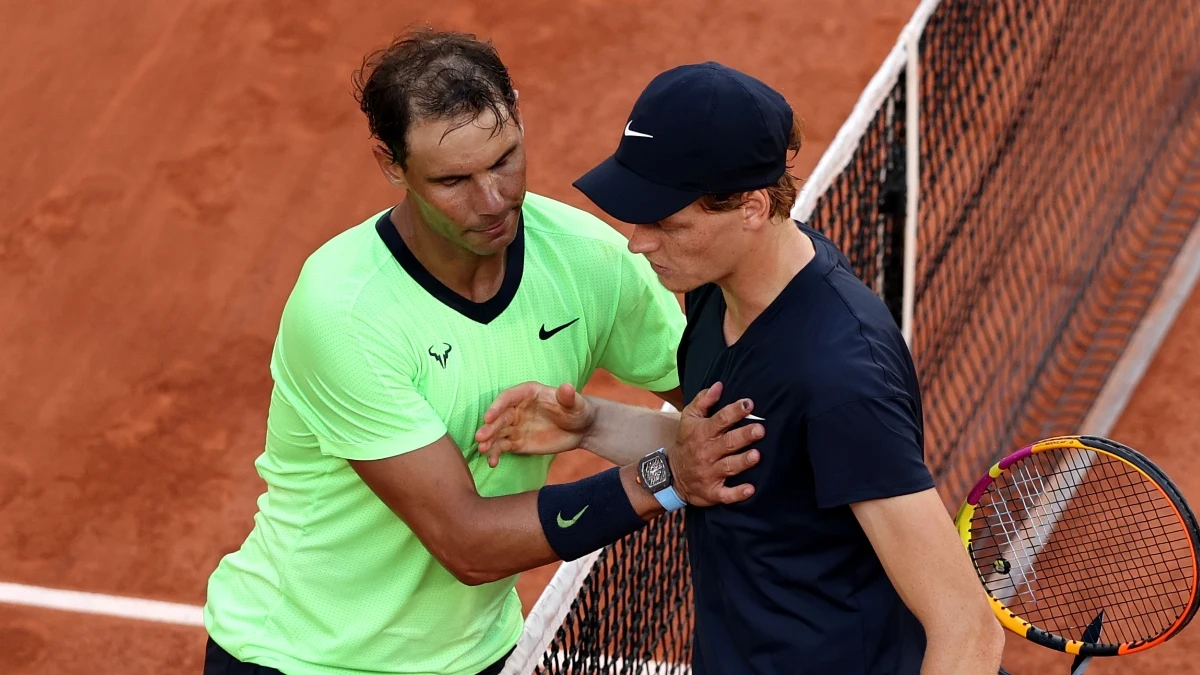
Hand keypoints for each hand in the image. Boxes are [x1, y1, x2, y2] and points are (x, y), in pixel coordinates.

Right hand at [474, 382, 596, 467]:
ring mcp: (516, 426)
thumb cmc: (578, 410)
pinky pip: (503, 447)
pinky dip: (496, 454)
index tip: (488, 417)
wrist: (582, 429)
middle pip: (499, 417)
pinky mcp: (517, 442)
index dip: (497, 406)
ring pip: (497, 433)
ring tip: (483, 451)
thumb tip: (566, 387)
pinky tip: (492, 462)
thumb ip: (569, 397)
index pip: (507, 397)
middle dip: (489, 427)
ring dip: (488, 441)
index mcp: (527, 393)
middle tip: (480, 438)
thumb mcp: (576, 404)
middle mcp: (517, 408)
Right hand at [667, 382, 762, 506]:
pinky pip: (726, 494)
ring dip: (742, 462)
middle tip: (760, 430)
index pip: (720, 420)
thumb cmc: (687, 442)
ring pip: (728, 467)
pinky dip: (737, 493)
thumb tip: (719, 385)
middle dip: (744, 436)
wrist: (671, 475)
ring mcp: (709, 473)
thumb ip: (703, 400)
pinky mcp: (712, 492)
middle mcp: (706, 453)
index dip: (734, 411)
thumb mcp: (689, 418)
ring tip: (757, 456)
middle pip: (727, 443)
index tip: (749, 403)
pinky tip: (750, 490)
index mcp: (702, 433)